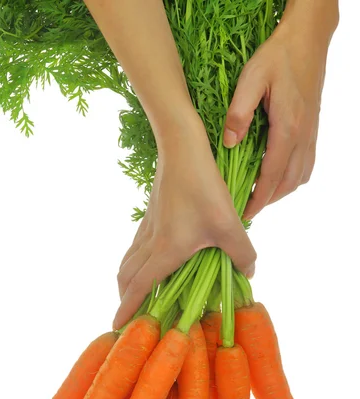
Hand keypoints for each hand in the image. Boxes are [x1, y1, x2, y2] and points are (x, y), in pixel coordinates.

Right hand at [113, 115, 255, 329]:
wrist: (181, 148)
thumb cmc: (203, 187)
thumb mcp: (229, 224)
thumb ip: (242, 253)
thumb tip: (249, 273)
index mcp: (165, 251)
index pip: (139, 288)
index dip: (127, 309)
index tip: (116, 327)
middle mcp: (150, 243)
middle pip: (127, 277)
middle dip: (125, 299)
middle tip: (130, 314)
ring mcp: (147, 228)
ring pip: (129, 261)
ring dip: (128, 281)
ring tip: (135, 293)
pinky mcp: (151, 215)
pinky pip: (136, 246)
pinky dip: (135, 262)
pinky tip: (150, 260)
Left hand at [223, 5, 337, 219]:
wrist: (307, 40)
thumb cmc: (277, 57)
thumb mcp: (252, 78)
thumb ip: (239, 111)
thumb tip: (229, 142)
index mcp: (287, 128)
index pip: (272, 175)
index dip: (259, 198)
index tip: (245, 214)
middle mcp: (303, 136)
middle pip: (288, 183)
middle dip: (267, 201)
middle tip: (247, 210)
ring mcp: (311, 134)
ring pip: (299, 177)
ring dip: (280, 192)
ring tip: (259, 198)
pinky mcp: (312, 130)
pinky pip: (306, 165)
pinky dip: (292, 179)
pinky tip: (278, 178)